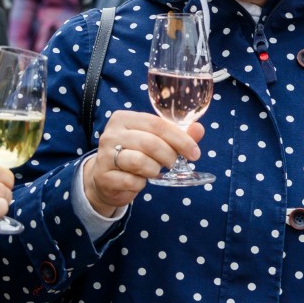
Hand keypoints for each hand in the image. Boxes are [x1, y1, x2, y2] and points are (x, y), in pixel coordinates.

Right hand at [81, 109, 203, 215]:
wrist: (106, 179)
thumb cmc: (134, 155)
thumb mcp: (155, 141)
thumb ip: (177, 135)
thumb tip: (199, 129)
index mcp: (124, 118)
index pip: (156, 124)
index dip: (180, 139)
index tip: (194, 153)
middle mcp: (111, 134)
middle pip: (150, 143)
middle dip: (169, 156)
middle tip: (174, 164)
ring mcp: (104, 155)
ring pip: (140, 161)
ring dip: (154, 169)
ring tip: (154, 170)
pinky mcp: (104, 176)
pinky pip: (131, 181)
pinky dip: (141, 183)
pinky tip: (139, 181)